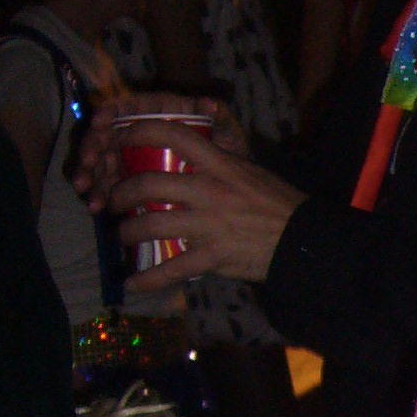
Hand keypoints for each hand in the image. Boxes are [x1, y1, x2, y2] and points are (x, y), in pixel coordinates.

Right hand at [77, 93, 247, 207]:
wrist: (237, 189)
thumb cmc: (230, 153)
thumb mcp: (229, 135)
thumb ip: (221, 118)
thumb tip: (208, 104)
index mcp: (161, 114)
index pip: (130, 107)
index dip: (111, 111)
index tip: (99, 122)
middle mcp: (142, 132)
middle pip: (109, 134)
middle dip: (93, 147)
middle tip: (87, 163)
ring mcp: (134, 157)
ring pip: (104, 161)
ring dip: (91, 174)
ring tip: (86, 190)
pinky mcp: (132, 181)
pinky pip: (110, 185)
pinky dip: (100, 194)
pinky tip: (95, 206)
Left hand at [108, 119, 305, 286]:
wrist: (303, 241)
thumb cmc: (276, 203)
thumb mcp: (248, 170)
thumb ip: (217, 161)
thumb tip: (189, 151)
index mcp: (220, 164)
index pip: (173, 135)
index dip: (140, 132)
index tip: (122, 138)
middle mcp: (209, 191)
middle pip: (148, 184)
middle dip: (120, 193)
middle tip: (113, 200)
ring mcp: (209, 225)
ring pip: (152, 225)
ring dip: (128, 232)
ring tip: (123, 236)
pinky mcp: (213, 256)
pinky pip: (172, 269)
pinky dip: (147, 279)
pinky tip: (132, 283)